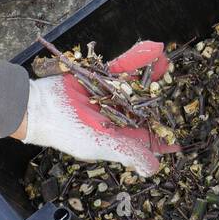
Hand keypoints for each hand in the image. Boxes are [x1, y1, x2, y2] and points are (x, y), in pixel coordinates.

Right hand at [19, 41, 179, 176]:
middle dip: (161, 100)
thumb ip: (128, 152)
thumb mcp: (99, 145)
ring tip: (168, 64)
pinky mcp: (100, 79)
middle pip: (145, 109)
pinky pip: (122, 67)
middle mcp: (115, 117)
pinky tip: (154, 49)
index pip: (146, 140)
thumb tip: (154, 169)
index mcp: (117, 135)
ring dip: (153, 75)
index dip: (163, 141)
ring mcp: (109, 97)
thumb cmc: (67, 131)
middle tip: (178, 94)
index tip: (180, 143)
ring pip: (137, 85)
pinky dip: (137, 58)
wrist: (38, 106)